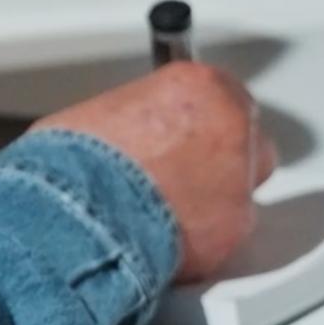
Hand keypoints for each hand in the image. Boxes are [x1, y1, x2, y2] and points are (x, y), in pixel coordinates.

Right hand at [39, 62, 274, 283]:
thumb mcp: (101, 114)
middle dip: (220, 155)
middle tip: (182, 171)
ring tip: (168, 210)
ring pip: (241, 189)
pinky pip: (226, 232)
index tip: (188, 130)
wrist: (78, 212)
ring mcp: (237, 179)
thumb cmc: (77, 160)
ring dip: (213, 198)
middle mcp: (228, 126)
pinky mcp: (234, 227)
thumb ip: (138, 118)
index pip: (223, 91)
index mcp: (198, 87)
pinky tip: (169, 237)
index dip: (201, 117)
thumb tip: (129, 135)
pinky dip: (203, 237)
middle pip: (246, 138)